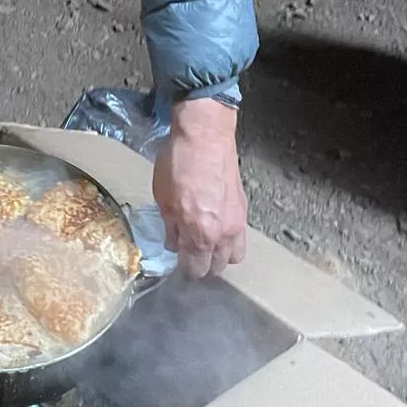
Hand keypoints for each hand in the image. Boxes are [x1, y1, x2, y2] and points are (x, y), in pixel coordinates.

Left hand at [152, 97, 247, 277]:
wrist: (204, 135)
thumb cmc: (178, 163)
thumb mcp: (162, 197)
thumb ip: (170, 227)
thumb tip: (173, 244)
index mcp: (199, 233)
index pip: (196, 269)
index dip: (185, 270)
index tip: (177, 265)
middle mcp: (222, 234)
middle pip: (217, 267)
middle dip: (203, 267)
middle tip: (190, 256)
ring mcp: (237, 222)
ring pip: (234, 256)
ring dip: (220, 257)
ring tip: (205, 245)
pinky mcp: (243, 208)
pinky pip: (239, 237)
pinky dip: (229, 240)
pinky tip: (216, 228)